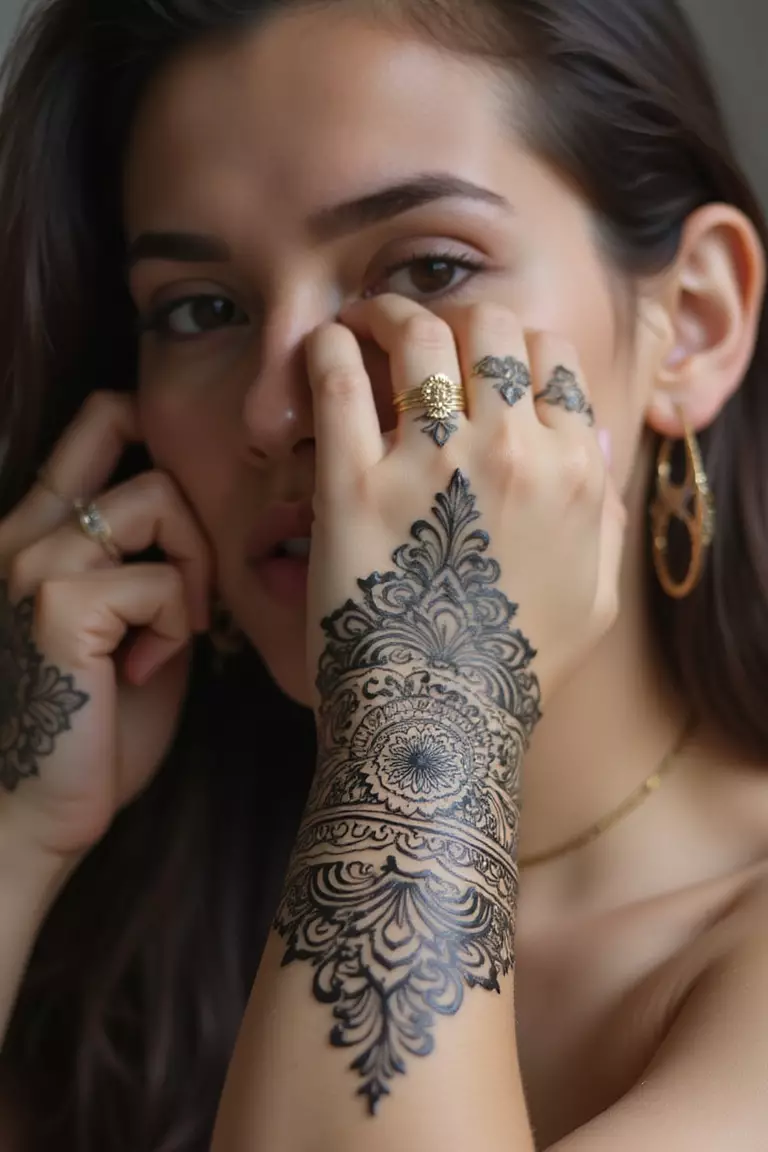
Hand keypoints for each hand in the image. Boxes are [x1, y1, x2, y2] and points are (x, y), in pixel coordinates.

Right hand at [0, 393, 210, 863]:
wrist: (44, 809)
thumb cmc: (97, 724)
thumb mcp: (132, 623)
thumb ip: (149, 560)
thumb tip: (204, 516)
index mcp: (41, 530)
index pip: (100, 420)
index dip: (158, 427)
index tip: (196, 498)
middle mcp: (26, 531)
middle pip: (146, 456)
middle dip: (194, 526)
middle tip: (194, 601)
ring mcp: (36, 562)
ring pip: (159, 502)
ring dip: (193, 573)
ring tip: (174, 636)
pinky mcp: (58, 604)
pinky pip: (162, 579)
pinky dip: (178, 624)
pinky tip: (147, 669)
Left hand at [305, 295, 624, 710]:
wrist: (441, 721)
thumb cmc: (517, 666)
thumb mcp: (595, 596)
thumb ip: (602, 514)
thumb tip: (591, 451)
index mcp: (570, 472)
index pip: (550, 357)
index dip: (514, 344)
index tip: (481, 358)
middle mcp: (508, 452)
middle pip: (490, 325)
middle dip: (457, 316)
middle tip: (422, 333)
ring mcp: (429, 465)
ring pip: (418, 334)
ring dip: (388, 312)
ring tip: (365, 320)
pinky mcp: (352, 486)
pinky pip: (336, 381)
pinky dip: (326, 347)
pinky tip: (322, 345)